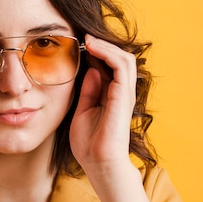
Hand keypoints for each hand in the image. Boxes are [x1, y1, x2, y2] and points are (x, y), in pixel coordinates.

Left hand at [69, 35, 136, 175]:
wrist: (99, 163)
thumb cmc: (90, 145)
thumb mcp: (83, 112)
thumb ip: (88, 92)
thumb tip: (92, 71)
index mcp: (110, 97)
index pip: (108, 67)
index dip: (96, 54)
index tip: (78, 45)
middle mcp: (120, 93)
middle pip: (118, 59)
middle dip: (102, 46)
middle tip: (83, 38)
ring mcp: (124, 94)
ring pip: (123, 58)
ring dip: (106, 45)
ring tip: (88, 39)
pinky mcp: (124, 95)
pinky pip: (121, 65)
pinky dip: (108, 52)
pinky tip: (93, 47)